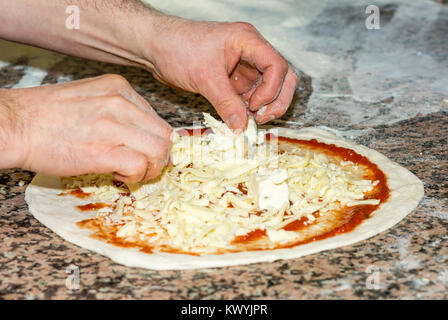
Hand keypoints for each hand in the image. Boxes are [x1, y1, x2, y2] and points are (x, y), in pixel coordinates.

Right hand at [0, 74, 171, 182]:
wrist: (14, 125)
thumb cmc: (46, 116)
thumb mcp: (90, 98)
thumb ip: (119, 111)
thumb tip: (141, 133)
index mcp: (119, 88)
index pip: (157, 118)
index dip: (155, 140)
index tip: (144, 152)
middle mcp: (120, 102)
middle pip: (164, 134)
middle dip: (159, 156)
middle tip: (145, 167)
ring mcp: (113, 125)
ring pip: (159, 150)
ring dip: (151, 168)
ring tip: (133, 173)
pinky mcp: (103, 150)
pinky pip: (140, 166)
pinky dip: (136, 177)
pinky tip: (119, 176)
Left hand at [142, 17, 298, 129]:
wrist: (155, 47)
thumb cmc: (177, 48)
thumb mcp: (204, 78)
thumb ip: (226, 104)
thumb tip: (242, 128)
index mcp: (248, 40)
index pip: (277, 65)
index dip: (270, 90)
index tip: (253, 106)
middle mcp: (250, 51)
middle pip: (282, 76)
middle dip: (276, 100)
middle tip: (260, 118)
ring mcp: (243, 65)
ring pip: (269, 88)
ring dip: (263, 106)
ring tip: (248, 119)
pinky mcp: (233, 78)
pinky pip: (251, 95)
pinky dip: (248, 108)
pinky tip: (238, 117)